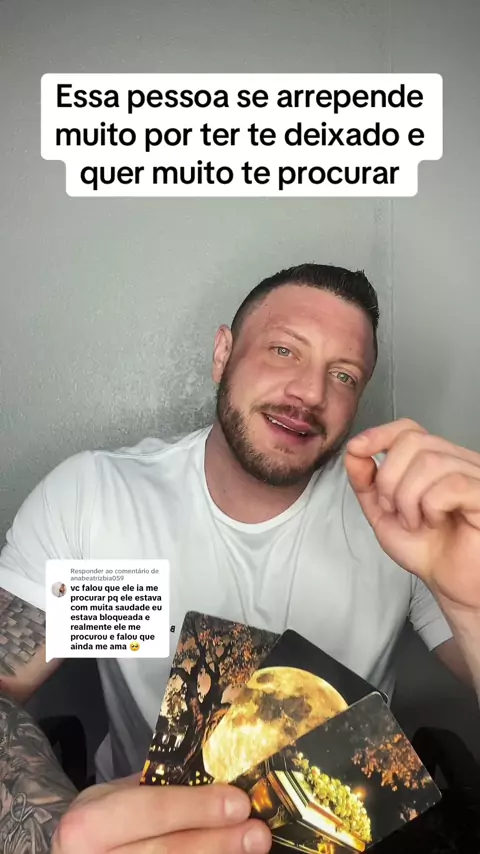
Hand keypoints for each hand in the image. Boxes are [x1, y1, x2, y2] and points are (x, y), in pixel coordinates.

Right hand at [51, 774, 270, 853]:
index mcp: (87, 825)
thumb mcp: (115, 797)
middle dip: (217, 842)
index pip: (151, 812)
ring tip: (250, 848)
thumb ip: (158, 789)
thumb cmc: (99, 824)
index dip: (196, 808)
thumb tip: (219, 781)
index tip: (238, 803)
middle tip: (257, 833)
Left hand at [345, 419, 479, 611]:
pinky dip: (431, 506)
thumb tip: (354, 451)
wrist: (451, 585)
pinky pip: (451, 484)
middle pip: (414, 442)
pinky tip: (435, 522)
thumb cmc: (428, 550)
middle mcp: (458, 461)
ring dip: (409, 497)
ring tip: (416, 522)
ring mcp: (475, 475)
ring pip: (430, 462)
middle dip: (390, 478)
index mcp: (436, 460)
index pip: (409, 428)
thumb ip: (366, 483)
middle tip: (394, 510)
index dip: (380, 434)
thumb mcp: (383, 514)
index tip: (358, 450)